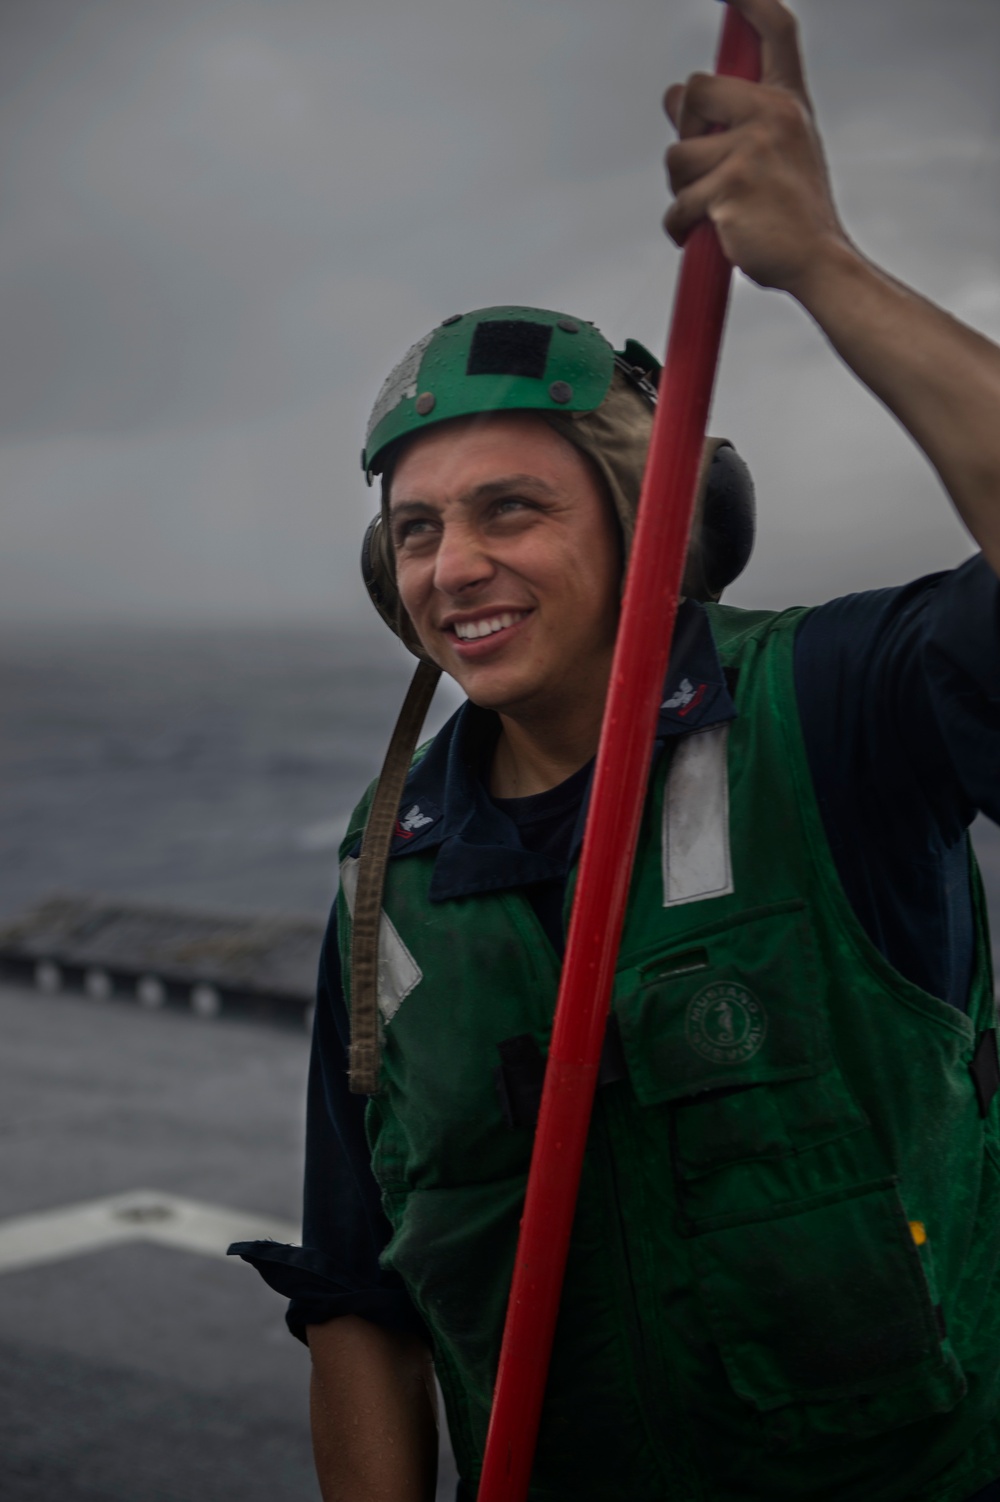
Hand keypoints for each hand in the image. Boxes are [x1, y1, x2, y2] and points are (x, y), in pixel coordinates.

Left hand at [663, 0, 850, 298]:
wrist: (818, 263)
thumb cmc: (794, 215)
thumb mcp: (773, 154)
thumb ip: (729, 121)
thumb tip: (673, 95)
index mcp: (788, 104)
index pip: (775, 33)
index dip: (753, 2)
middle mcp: (773, 116)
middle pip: (693, 90)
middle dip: (684, 131)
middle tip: (705, 167)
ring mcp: (752, 150)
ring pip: (676, 156)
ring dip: (681, 189)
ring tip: (714, 210)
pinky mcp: (728, 188)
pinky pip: (677, 204)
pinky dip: (680, 226)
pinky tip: (705, 235)